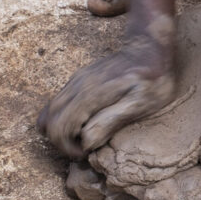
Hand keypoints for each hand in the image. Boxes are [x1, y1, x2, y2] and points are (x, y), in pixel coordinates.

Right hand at [37, 36, 174, 158]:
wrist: (151, 46)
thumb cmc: (153, 78)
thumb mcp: (142, 103)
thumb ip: (112, 120)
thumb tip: (85, 141)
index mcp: (90, 94)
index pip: (58, 127)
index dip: (67, 148)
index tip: (86, 153)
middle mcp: (77, 86)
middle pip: (47, 121)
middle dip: (60, 142)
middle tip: (83, 149)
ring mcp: (76, 81)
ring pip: (49, 111)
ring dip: (60, 130)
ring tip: (83, 138)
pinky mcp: (79, 80)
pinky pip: (58, 103)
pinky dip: (63, 119)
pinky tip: (86, 123)